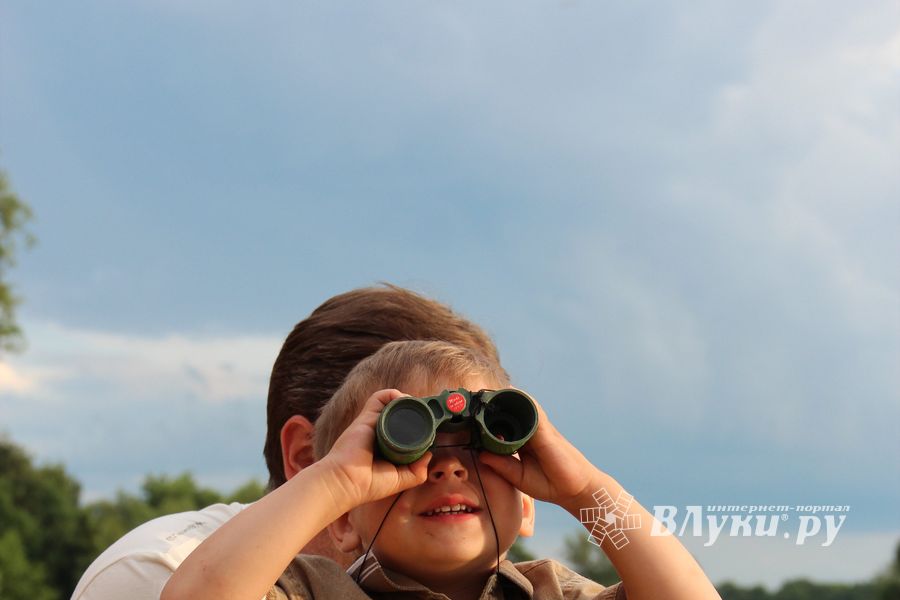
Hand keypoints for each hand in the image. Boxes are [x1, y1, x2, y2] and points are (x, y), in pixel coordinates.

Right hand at [317, 389, 431, 511]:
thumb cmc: (369, 484)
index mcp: (388, 446)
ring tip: (418, 408)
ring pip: (392, 403)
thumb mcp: (400, 480)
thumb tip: (428, 454)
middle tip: (429, 415)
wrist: (347, 481)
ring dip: (406, 401)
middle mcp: (381, 432)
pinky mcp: (367, 417)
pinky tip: (403, 400)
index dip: (419, 427)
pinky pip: (379, 398)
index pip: (405, 430)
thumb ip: (416, 472)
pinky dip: (392, 395)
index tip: (432, 427)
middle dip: (415, 411)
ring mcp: (374, 423)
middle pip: (400, 414)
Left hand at [477, 396, 606, 512]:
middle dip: (493, 406)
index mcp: (520, 443)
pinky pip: (533, 409)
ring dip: (504, 399)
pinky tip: (508, 393)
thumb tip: (480, 454)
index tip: (469, 415)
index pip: (501, 427)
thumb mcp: (518, 476)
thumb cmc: (548, 483)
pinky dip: (522, 400)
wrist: (575, 489)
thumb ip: (501, 465)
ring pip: (520, 407)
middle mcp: (528, 432)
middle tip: (473, 398)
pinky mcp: (546, 429)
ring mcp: (538, 429)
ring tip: (485, 392)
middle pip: (509, 413)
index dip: (487, 421)